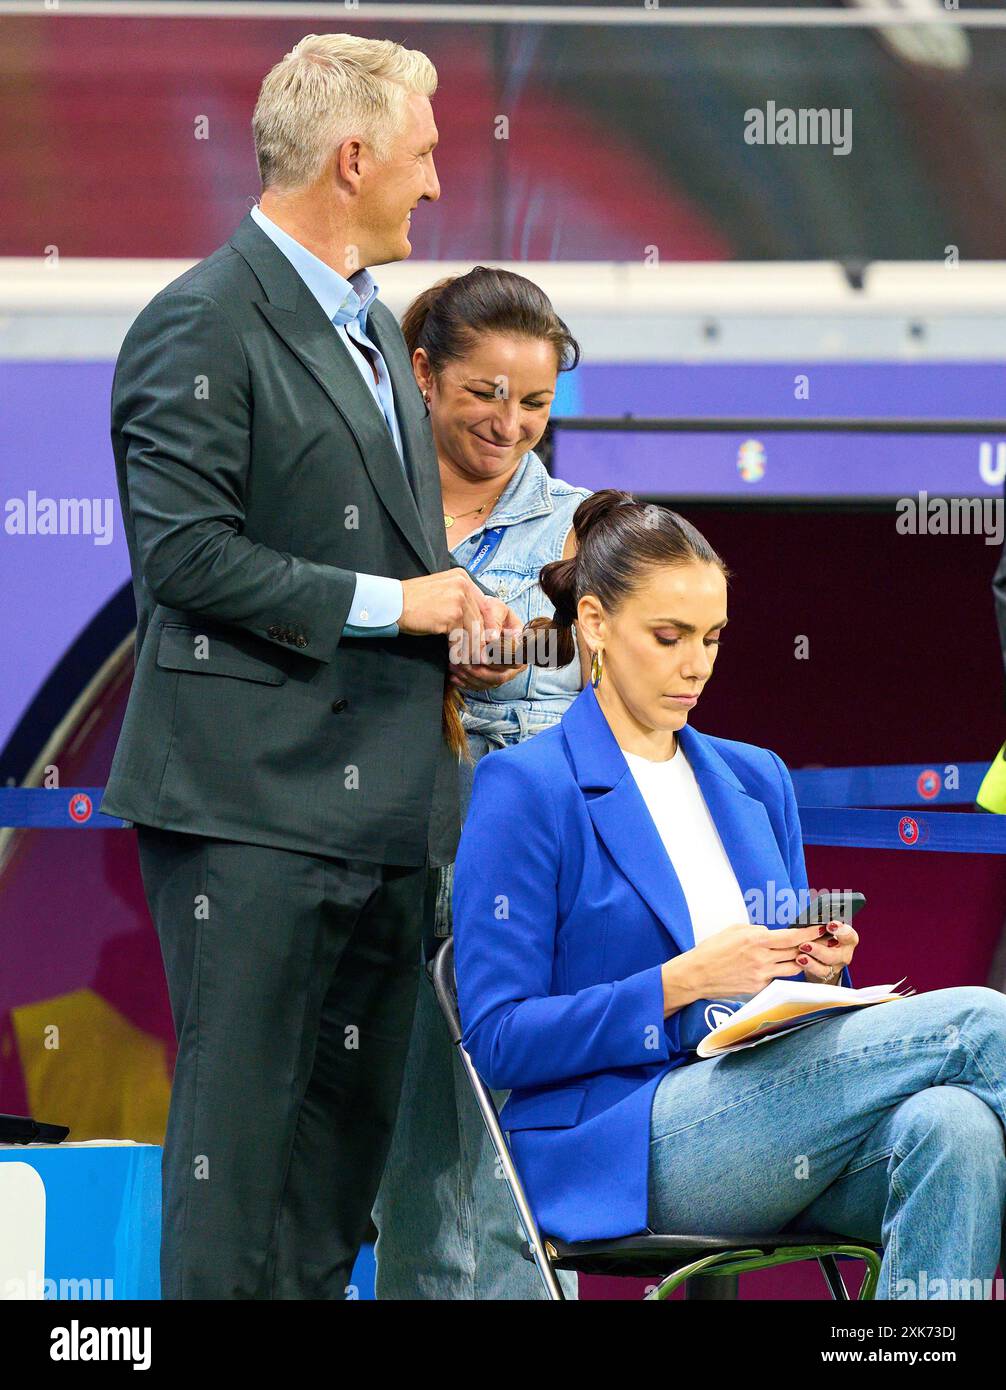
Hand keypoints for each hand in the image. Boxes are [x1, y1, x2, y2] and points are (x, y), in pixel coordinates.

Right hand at [399, 569, 487, 652]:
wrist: (392, 604)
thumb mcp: (441, 592)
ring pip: (472, 630)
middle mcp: (463, 585)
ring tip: (470, 660)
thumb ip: (460, 601)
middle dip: (480, 640)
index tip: (488, 641)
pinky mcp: (451, 616)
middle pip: (479, 618)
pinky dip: (459, 650)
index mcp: (462, 577)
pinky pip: (460, 638)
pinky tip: (457, 659)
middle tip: (482, 656)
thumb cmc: (413, 601)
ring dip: (471, 648)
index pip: (483, 604)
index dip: (487, 625)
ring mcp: (458, 600)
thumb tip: (478, 623)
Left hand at [449, 595, 525, 691]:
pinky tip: (454, 676)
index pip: (512, 659)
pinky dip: (466, 683)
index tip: (478, 655)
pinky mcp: (491, 678)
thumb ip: (494, 619)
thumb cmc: (491, 612)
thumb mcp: (495, 608)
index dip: (495, 659)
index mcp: (521, 645)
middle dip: (479, 670)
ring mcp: (504, 672)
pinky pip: (480, 686)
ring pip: (489, 683)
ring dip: (470, 677)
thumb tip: (492, 637)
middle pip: (500, 675)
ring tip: (454, 666)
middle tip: (461, 662)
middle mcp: (516, 662)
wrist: (483, 617)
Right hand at [667, 923, 835, 1003]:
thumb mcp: (734, 930)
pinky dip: (781, 972)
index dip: (810, 933)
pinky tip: (782, 967)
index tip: (822, 928)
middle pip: (797, 952)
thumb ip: (756, 930)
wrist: (697, 974)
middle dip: (812, 946)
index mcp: (756, 939)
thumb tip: (771, 933)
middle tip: (824, 941)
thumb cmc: (713, 949)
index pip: (792, 937)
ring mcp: (762, 975)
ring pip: (792, 967)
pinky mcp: (758, 988)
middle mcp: (762, 958)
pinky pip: (777, 978)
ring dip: (801, 960)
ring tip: (807, 954)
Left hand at [794, 920, 857, 984]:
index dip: (840, 931)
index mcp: (847, 939)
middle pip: (837, 955)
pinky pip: (818, 974)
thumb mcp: (822, 927)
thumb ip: (820, 924)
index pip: (849, 935)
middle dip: (820, 950)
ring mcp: (835, 966)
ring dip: (812, 962)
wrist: (820, 955)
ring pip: (827, 968)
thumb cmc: (822, 936)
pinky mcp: (826, 974)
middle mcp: (844, 954)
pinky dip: (809, 967)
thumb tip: (809, 917)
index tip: (829, 925)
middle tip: (806, 945)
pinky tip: (800, 961)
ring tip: (800, 956)